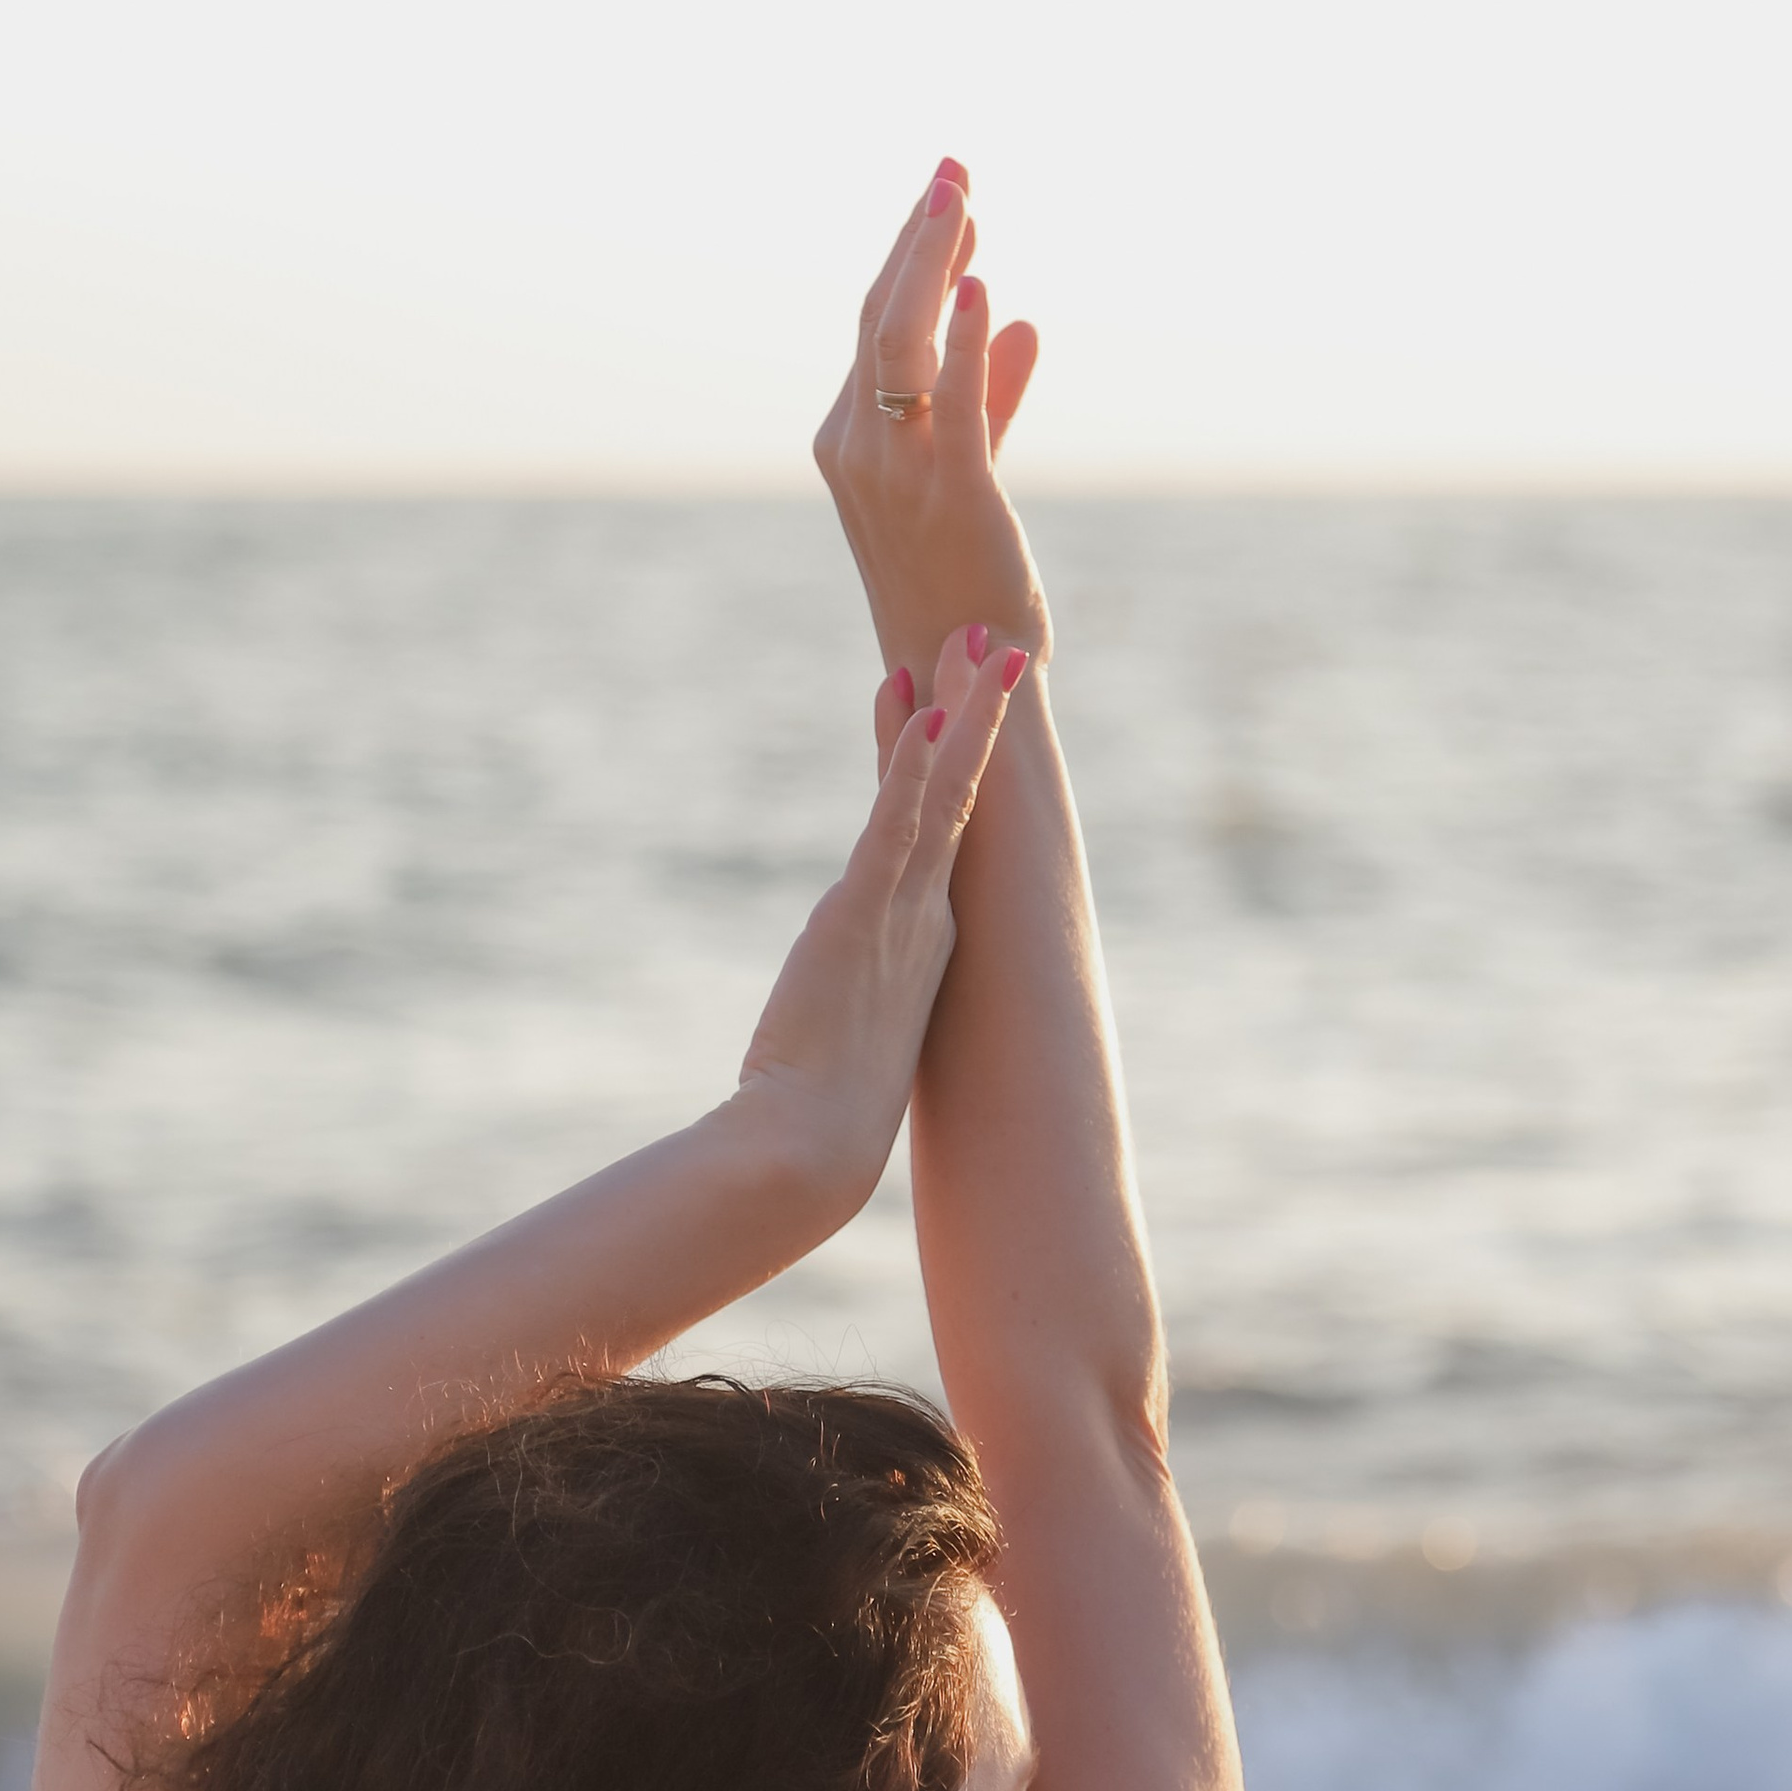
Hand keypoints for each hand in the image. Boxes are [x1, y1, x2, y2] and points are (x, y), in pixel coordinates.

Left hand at [734, 629, 1026, 1211]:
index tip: (931, 703)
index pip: (931, 829)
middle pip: (958, 794)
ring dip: (963, 713)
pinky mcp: (866, 912)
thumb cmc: (812, 1117)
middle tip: (989, 641)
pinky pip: (899, 820)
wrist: (809, 1149)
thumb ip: (829, 1018)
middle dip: (974, 715)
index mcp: (921, 941)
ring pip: (945, 791)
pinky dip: (912, 764)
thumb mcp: (827, 1047)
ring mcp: (905, 912)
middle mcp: (926, 917)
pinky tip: (921, 708)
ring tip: (975, 642)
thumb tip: (803, 1031)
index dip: (934, 761)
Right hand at [812, 161, 1051, 688]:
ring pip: (900, 343)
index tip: (949, 196)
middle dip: (918, 236)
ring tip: (960, 196)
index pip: (879, 326)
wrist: (961, 674)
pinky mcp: (948, 493)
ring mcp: (895, 472)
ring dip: (930, 263)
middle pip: (880, 317)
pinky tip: (981, 287)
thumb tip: (1017, 320)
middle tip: (954, 167)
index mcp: (850, 442)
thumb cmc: (961, 582)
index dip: (913, 255)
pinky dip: (960, 340)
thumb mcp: (970, 475)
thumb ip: (989, 396)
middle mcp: (856, 449)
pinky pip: (949, 402)